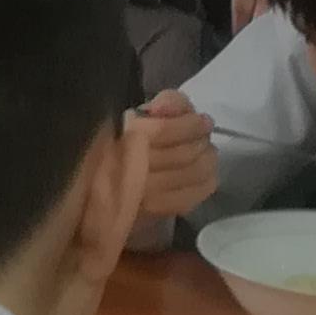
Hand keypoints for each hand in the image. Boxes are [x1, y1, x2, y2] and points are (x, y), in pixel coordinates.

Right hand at [134, 92, 216, 220]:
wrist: (108, 184)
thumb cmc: (130, 140)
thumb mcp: (147, 112)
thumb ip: (168, 103)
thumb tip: (176, 110)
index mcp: (125, 138)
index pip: (164, 130)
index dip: (191, 125)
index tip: (203, 121)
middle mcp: (134, 168)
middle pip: (184, 154)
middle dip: (201, 141)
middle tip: (204, 136)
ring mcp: (146, 195)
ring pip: (193, 174)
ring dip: (207, 159)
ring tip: (205, 152)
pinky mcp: (157, 212)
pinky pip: (193, 196)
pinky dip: (207, 181)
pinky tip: (205, 173)